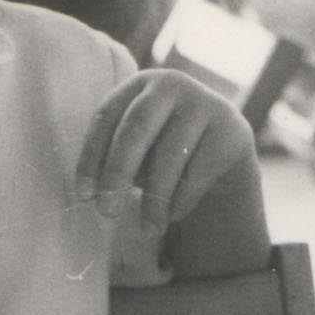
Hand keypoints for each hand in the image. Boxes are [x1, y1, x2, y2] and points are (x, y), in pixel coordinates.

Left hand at [77, 69, 257, 233]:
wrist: (222, 149)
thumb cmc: (163, 149)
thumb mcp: (136, 147)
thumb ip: (113, 160)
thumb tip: (91, 194)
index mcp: (139, 84)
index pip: (106, 118)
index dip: (92, 158)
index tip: (84, 197)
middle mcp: (172, 85)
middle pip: (136, 129)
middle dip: (117, 173)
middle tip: (107, 212)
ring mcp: (204, 104)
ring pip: (170, 156)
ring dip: (154, 199)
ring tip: (146, 229)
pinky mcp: (230, 131)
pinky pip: (198, 173)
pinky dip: (181, 200)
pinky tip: (173, 213)